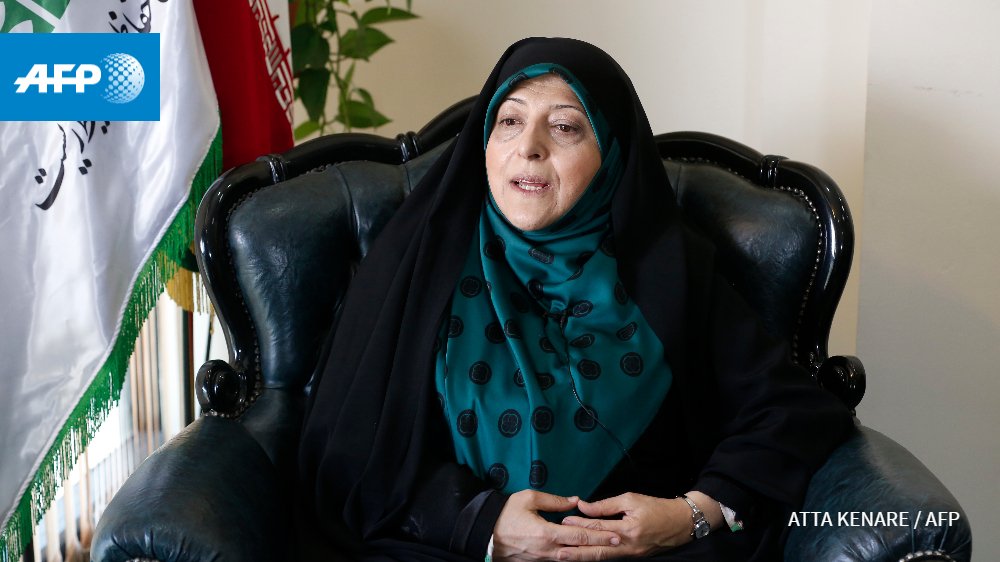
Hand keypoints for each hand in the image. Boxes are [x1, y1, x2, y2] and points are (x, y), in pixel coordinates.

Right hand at [492, 490, 621, 560]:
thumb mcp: (528, 499)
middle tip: (617, 543)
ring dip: (588, 554)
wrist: (485, 535)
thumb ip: (554, 501)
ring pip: (571, 559)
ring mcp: (542, 559)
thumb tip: (574, 501)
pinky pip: (559, 561)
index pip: (579, 536)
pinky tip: (582, 553)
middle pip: (580, 551)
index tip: (614, 534)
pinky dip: (573, 557)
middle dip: (599, 547)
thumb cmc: (505, 515)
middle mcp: (547, 551)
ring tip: (604, 548)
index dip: (598, 536)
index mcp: (546, 533)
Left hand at [556, 492, 692, 559]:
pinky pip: (610, 558)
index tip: (564, 520)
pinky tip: (584, 555)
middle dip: (576, 552)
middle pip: (597, 551)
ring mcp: (631, 554)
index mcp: (628, 529)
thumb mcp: (631, 499)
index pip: (599, 527)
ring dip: (583, 557)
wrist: (681, 523)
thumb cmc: (657, 508)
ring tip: (564, 556)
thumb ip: (606, 505)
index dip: (580, 524)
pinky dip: (596, 556)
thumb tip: (584, 506)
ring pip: (602, 558)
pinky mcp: (633, 557)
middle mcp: (628, 546)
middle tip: (557, 549)